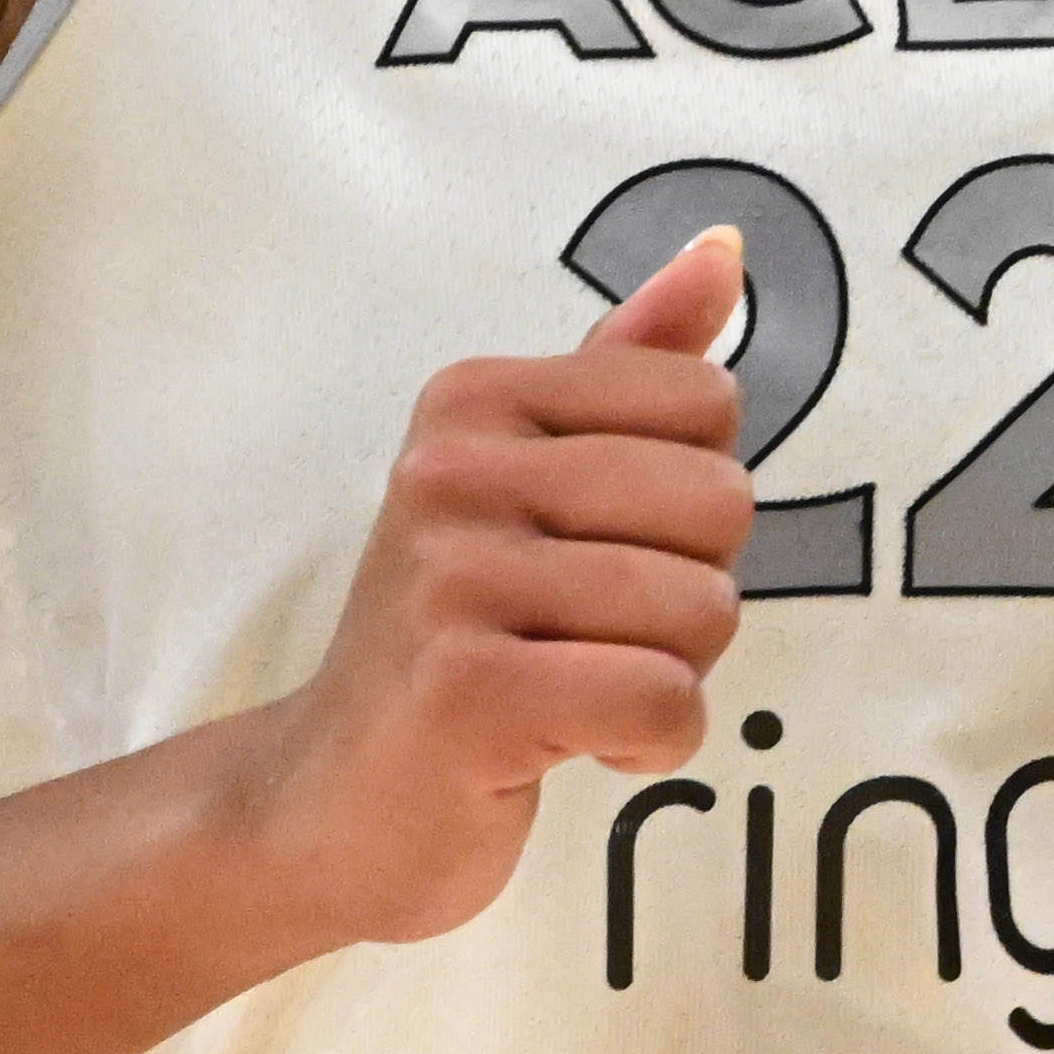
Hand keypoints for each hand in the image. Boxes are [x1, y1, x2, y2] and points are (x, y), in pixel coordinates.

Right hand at [223, 228, 759, 945]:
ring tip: (573, 690)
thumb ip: (630, 368)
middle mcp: (451, 469)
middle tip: (590, 636)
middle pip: (720, 503)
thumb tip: (725, 249)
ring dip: (670, 677)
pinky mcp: (467, 692)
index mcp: (474, 398)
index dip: (692, 502)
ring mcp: (451, 579)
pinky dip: (650, 745)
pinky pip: (663, 700)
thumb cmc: (460, 641)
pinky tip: (573, 746)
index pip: (706, 402)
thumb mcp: (531, 484)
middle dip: (692, 594)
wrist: (328, 805)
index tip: (599, 552)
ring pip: (703, 611)